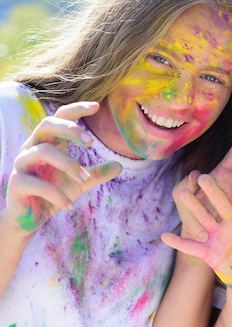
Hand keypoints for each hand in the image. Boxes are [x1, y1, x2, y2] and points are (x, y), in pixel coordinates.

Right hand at [3, 102, 121, 238]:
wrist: (28, 220)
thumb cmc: (53, 195)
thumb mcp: (79, 183)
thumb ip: (97, 173)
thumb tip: (120, 166)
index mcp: (48, 143)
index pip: (59, 117)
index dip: (76, 109)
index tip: (97, 106)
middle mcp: (32, 149)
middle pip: (46, 124)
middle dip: (70, 129)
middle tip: (90, 142)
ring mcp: (21, 165)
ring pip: (42, 152)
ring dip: (69, 165)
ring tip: (84, 180)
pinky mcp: (16, 184)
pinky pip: (37, 184)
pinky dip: (57, 195)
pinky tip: (70, 206)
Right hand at [161, 163, 231, 301]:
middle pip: (223, 203)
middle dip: (214, 191)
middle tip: (205, 177)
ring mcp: (219, 236)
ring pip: (204, 218)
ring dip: (194, 207)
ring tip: (182, 193)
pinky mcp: (209, 252)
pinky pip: (191, 246)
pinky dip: (179, 243)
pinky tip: (164, 236)